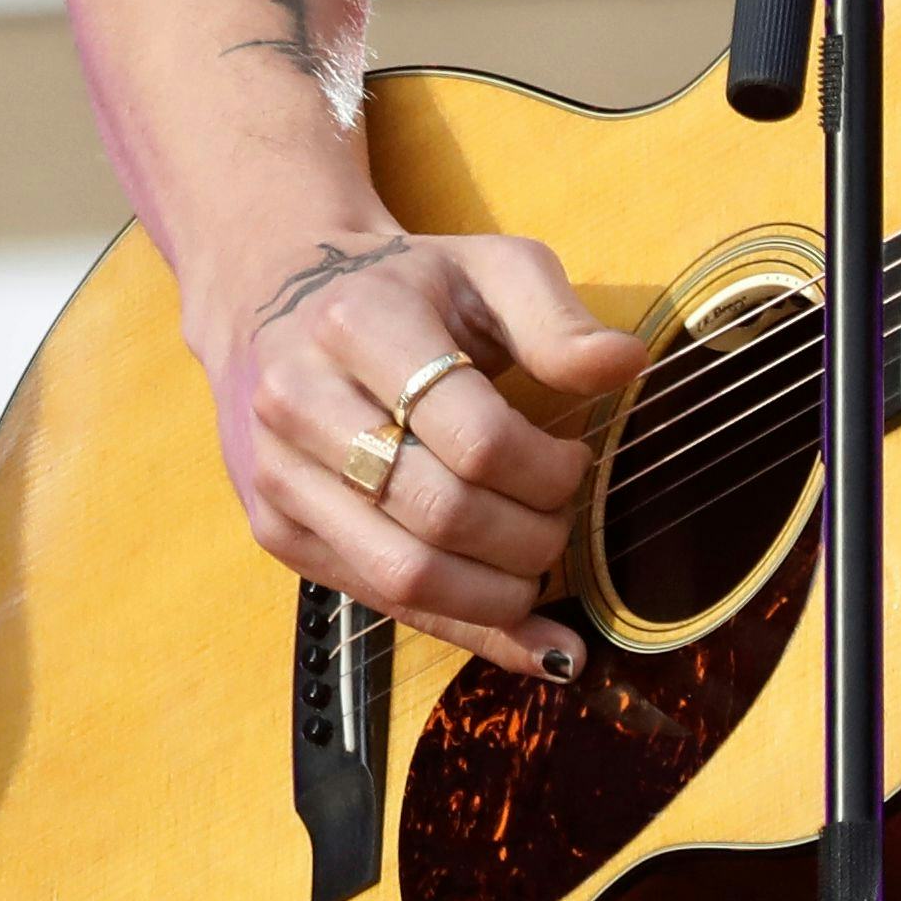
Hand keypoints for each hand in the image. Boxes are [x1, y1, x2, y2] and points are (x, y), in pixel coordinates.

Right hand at [196, 227, 646, 679]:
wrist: (275, 293)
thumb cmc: (404, 286)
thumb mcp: (486, 269)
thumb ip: (556, 318)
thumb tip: (625, 364)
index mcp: (356, 322)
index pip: (475, 438)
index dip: (547, 470)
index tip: (575, 459)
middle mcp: (298, 400)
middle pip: (444, 514)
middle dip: (530, 538)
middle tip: (560, 518)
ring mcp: (278, 473)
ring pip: (405, 576)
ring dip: (498, 595)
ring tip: (536, 566)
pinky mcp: (275, 529)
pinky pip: (380, 603)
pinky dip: (464, 630)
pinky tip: (525, 631)